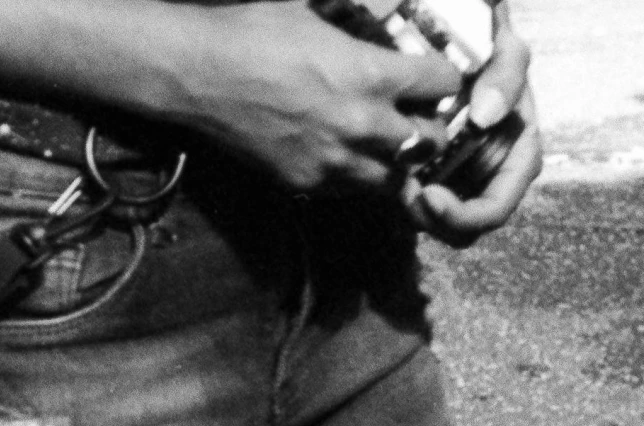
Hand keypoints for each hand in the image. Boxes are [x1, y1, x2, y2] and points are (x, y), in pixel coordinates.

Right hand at [176, 0, 464, 191]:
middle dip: (430, 126)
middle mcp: (362, 124)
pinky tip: (350, 154)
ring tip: (388, 142)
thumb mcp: (317, 9)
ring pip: (396, 177)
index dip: (444, 79)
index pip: (441, 84)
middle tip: (419, 114)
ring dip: (398, 160)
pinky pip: (353, 190)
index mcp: (370, 73)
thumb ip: (361, 21)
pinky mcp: (308, 184)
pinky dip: (360, 175)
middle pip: (429, 141)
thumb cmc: (254, 31)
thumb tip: (390, 9)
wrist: (199, 75)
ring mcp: (335, 162)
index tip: (437, 77)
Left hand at [405, 6, 541, 244]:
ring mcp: (471, 184)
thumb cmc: (494, 52)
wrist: (471, 51)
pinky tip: (396, 181)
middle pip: (467, 229)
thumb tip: (484, 118)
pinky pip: (427, 208)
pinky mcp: (446, 180)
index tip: (428, 195)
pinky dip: (410, 201)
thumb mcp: (508, 53)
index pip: (494, 210)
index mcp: (519, 161)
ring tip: (399, 188)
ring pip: (444, 226)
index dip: (463, 215)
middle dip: (435, 221)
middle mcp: (496, 180)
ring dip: (419, 216)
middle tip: (406, 197)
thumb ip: (505, 77)